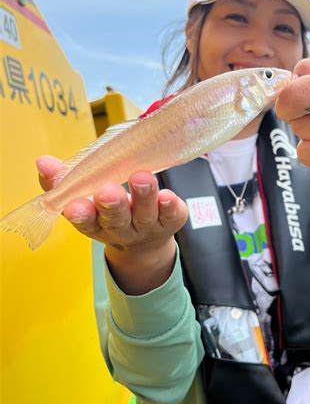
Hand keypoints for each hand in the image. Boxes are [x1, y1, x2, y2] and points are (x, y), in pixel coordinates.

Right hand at [37, 155, 188, 292]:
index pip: (86, 221)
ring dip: (143, 196)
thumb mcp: (84, 199)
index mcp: (96, 223)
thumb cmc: (109, 212)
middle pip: (116, 220)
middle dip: (112, 205)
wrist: (145, 241)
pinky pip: (172, 215)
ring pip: (145, 214)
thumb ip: (62, 181)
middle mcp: (122, 228)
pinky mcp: (170, 221)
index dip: (80, 214)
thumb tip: (42, 162)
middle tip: (108, 191)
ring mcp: (147, 226)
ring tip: (141, 178)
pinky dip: (170, 206)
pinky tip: (168, 196)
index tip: (74, 204)